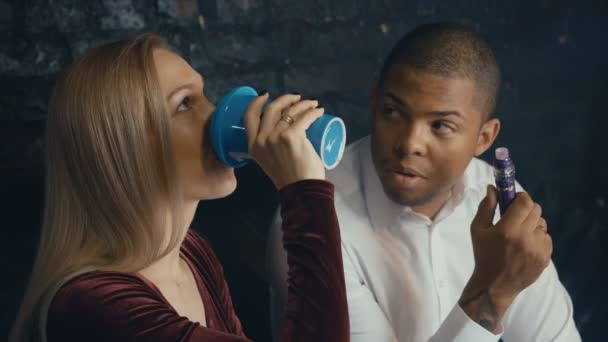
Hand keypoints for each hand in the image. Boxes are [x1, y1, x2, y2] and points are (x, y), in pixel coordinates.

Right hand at [243, 92, 324, 188]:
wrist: (300, 190)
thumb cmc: (289, 179)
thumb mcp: (269, 161)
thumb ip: (269, 149)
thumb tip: (280, 134)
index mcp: (253, 146)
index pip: (249, 117)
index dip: (256, 102)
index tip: (265, 95)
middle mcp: (262, 139)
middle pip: (271, 109)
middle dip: (285, 99)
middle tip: (297, 99)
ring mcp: (276, 137)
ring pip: (290, 111)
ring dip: (303, 104)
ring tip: (312, 104)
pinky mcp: (292, 136)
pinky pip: (304, 117)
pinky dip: (313, 112)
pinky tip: (319, 110)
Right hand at [459, 185, 552, 331]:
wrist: (494, 286)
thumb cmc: (483, 256)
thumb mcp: (477, 230)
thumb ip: (485, 207)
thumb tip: (492, 188)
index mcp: (507, 229)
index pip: (525, 202)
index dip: (521, 197)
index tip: (514, 200)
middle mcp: (525, 237)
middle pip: (536, 210)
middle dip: (526, 209)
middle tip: (516, 216)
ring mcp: (538, 249)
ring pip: (542, 224)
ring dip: (532, 224)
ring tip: (520, 234)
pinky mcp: (545, 258)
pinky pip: (546, 238)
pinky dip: (538, 238)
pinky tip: (526, 246)